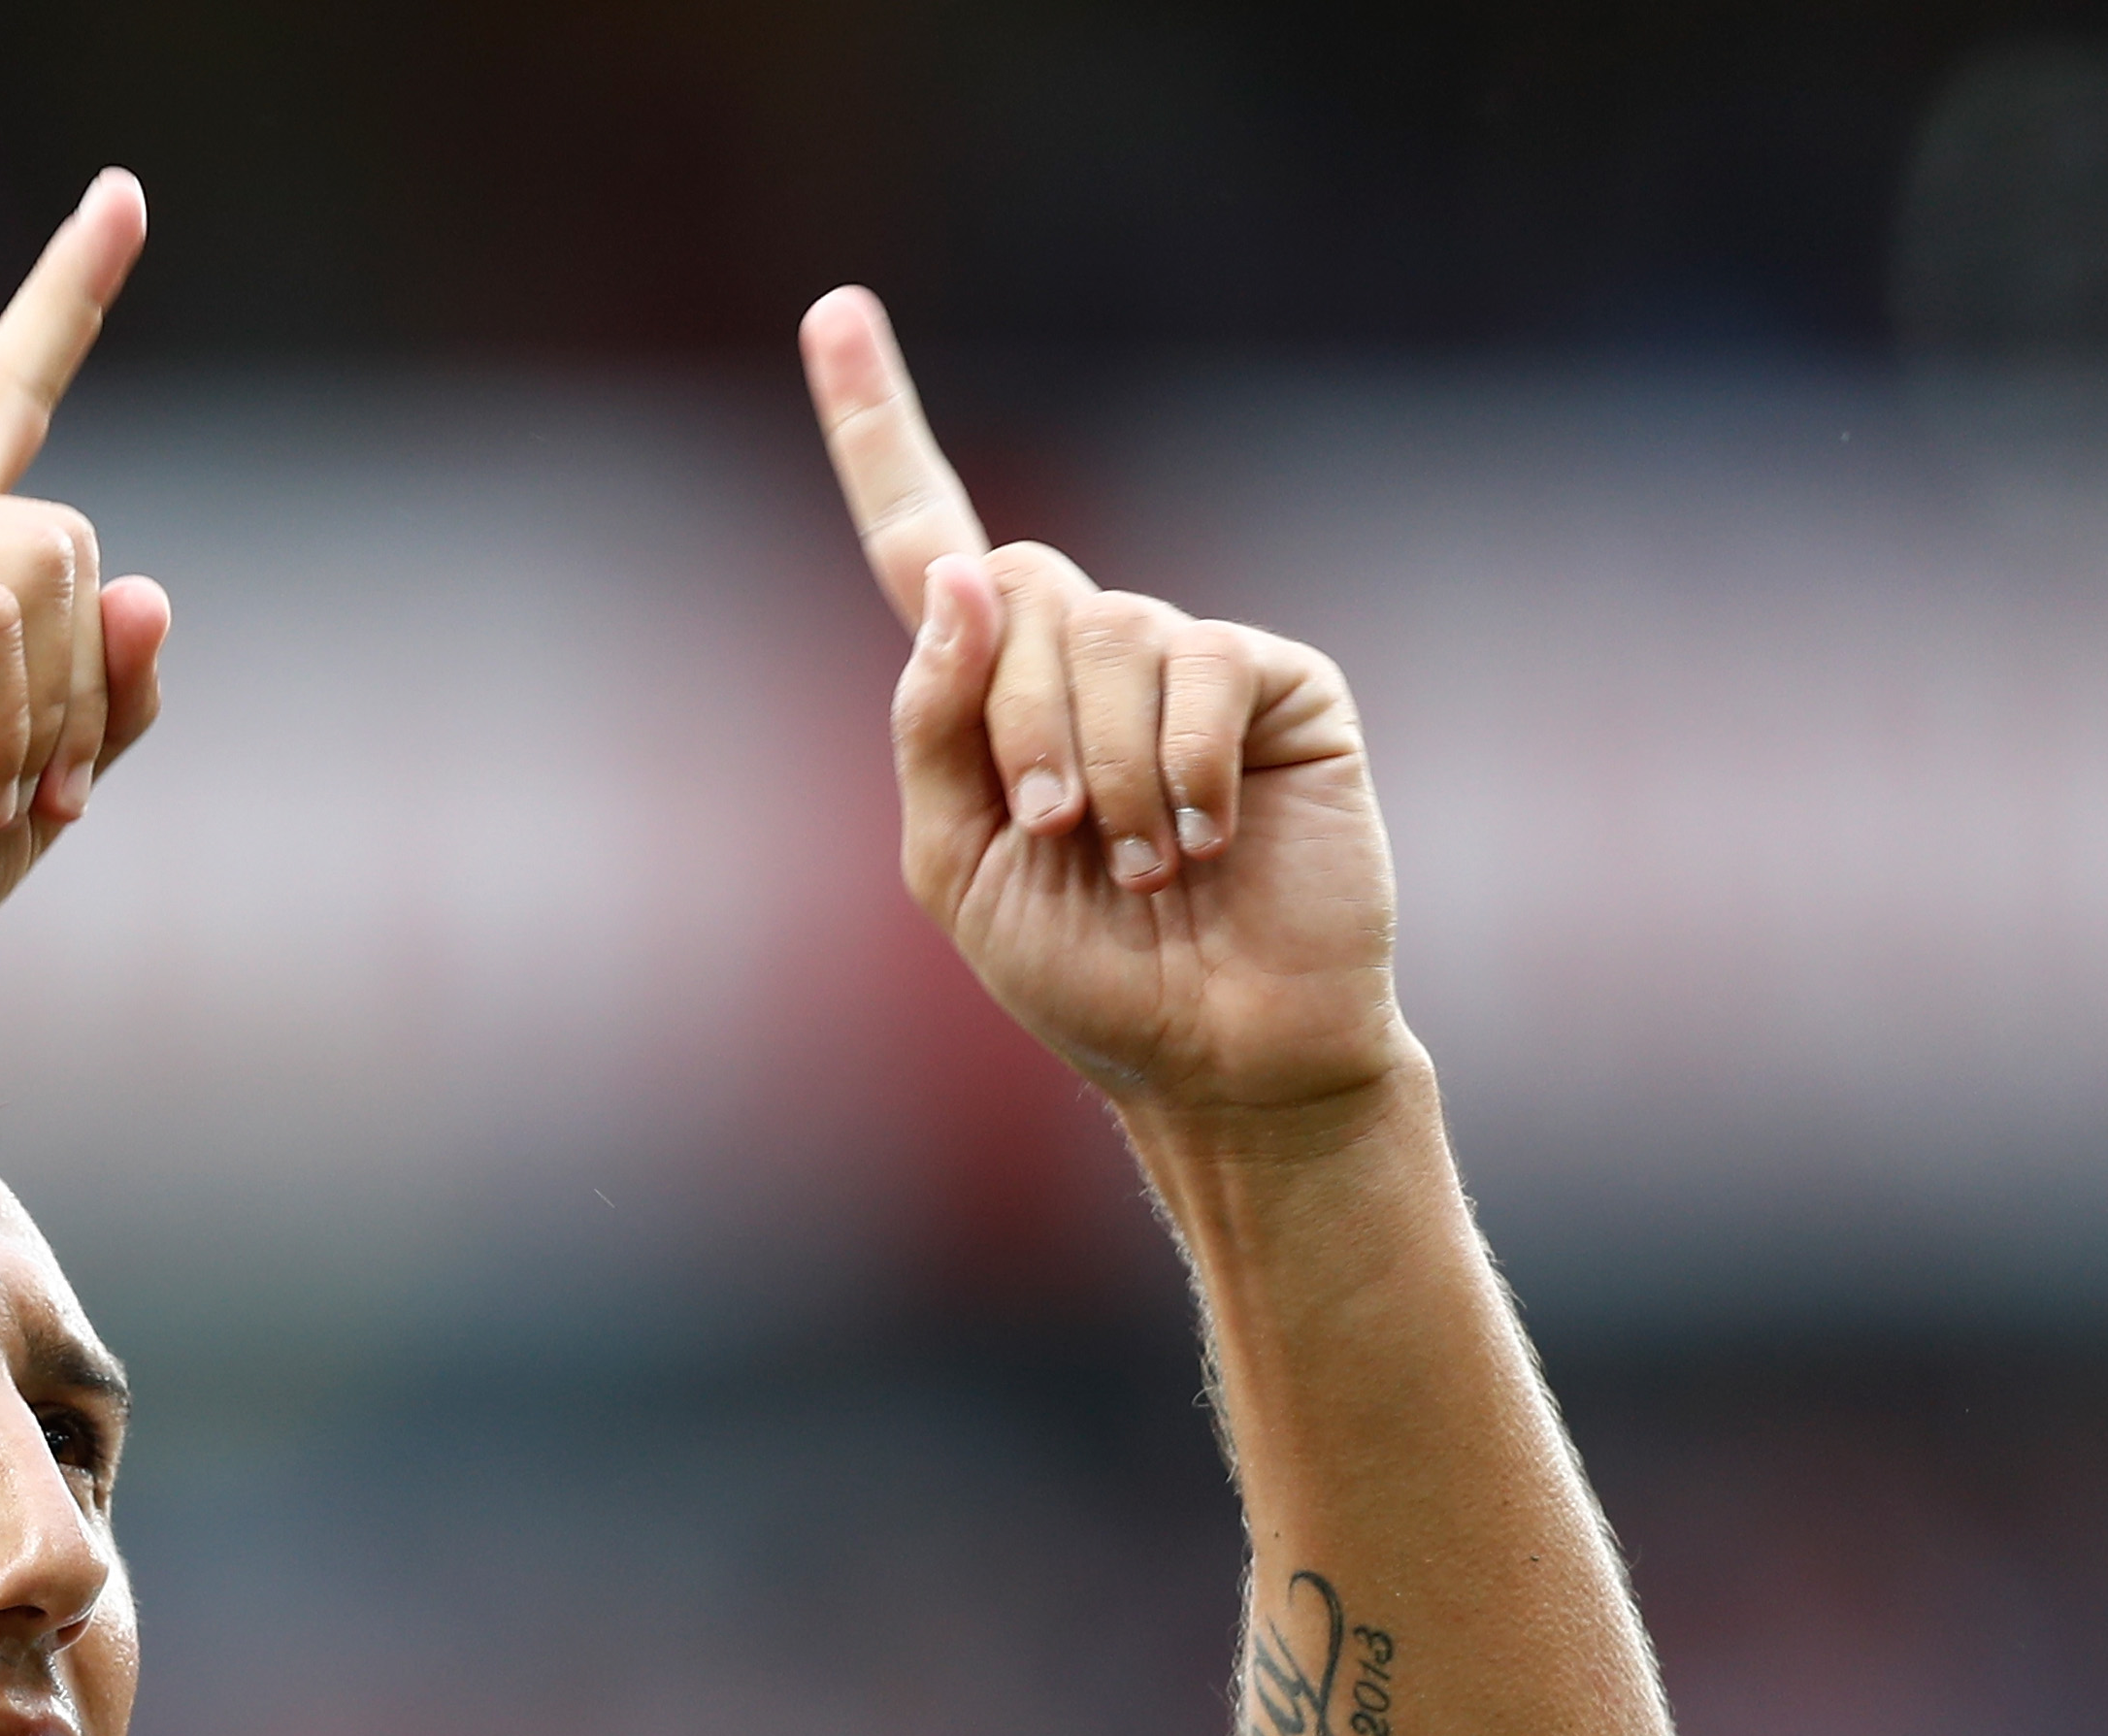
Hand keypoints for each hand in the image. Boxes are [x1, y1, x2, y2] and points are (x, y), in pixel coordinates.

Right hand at [0, 174, 176, 997]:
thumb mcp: (25, 796)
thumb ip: (99, 705)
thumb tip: (147, 588)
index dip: (65, 301)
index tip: (124, 197)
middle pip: (70, 536)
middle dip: (88, 686)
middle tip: (49, 797)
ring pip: (50, 565)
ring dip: (54, 711)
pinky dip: (12, 716)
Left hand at [801, 289, 1411, 1124]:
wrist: (1219, 1054)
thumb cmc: (1086, 976)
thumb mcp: (957, 866)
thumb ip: (934, 726)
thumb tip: (959, 578)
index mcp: (993, 694)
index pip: (923, 542)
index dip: (877, 426)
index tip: (831, 311)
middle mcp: (1089, 652)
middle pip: (1016, 585)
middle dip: (1018, 722)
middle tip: (1059, 836)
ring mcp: (1187, 658)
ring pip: (1105, 630)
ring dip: (1104, 769)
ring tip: (1145, 861)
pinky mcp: (1276, 681)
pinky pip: (1202, 669)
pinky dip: (1186, 770)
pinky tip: (1210, 838)